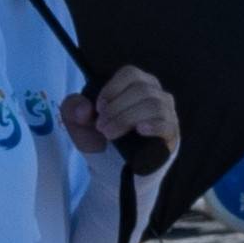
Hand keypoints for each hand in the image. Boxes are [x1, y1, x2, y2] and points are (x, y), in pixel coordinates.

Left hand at [63, 67, 179, 170]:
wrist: (112, 169)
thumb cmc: (100, 138)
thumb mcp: (79, 124)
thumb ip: (72, 109)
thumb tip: (85, 108)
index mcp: (136, 85)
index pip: (130, 73)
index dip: (112, 88)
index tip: (98, 108)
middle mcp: (155, 94)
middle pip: (141, 89)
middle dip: (116, 108)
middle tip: (101, 127)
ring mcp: (166, 113)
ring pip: (153, 105)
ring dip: (127, 118)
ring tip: (110, 134)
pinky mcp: (171, 133)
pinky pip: (167, 124)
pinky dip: (153, 125)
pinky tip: (140, 131)